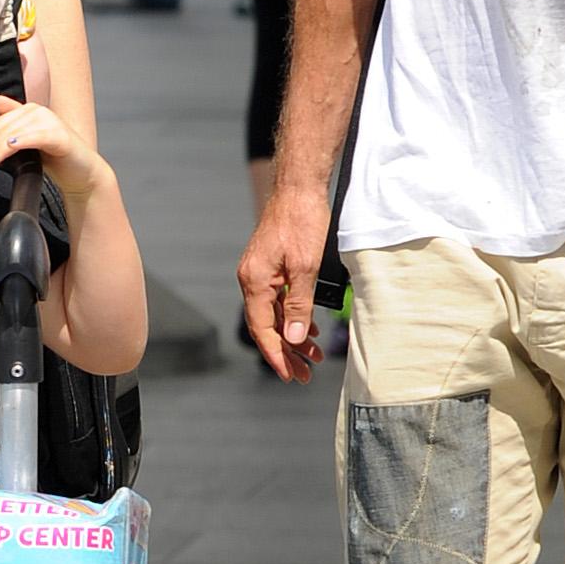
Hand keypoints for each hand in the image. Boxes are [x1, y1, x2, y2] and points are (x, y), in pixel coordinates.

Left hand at [0, 93, 102, 203]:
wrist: (81, 173)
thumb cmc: (56, 158)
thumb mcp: (27, 141)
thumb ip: (12, 123)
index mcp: (29, 111)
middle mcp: (39, 112)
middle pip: (3, 127)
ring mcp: (51, 122)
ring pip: (14, 132)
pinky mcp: (60, 136)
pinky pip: (36, 136)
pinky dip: (22, 140)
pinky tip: (11, 147)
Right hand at [238, 182, 332, 382]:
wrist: (299, 188)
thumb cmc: (302, 221)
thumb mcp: (306, 267)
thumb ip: (298, 304)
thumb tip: (293, 337)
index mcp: (255, 281)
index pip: (262, 329)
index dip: (277, 354)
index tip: (290, 374)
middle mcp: (252, 279)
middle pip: (266, 326)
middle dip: (286, 352)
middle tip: (304, 374)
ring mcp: (260, 272)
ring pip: (274, 314)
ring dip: (292, 336)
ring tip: (312, 355)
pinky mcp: (270, 266)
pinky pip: (278, 300)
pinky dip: (292, 316)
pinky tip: (308, 327)